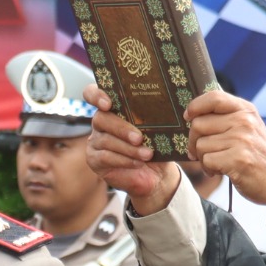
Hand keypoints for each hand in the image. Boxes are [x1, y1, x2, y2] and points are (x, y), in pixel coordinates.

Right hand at [83, 85, 183, 211]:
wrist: (157, 172)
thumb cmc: (157, 144)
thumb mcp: (161, 128)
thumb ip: (161, 116)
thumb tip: (173, 110)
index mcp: (114, 107)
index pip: (92, 93)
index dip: (96, 95)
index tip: (108, 104)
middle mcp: (101, 122)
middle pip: (101, 118)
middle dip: (121, 128)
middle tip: (139, 138)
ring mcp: (95, 141)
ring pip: (106, 140)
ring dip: (128, 148)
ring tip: (147, 154)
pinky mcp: (94, 159)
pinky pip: (105, 157)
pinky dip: (124, 160)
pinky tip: (138, 163)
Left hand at [184, 89, 265, 211]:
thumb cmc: (257, 155)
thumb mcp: (248, 128)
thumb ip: (227, 116)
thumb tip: (194, 112)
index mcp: (245, 110)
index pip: (213, 97)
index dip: (195, 106)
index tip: (188, 116)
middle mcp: (244, 121)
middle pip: (198, 124)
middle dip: (194, 141)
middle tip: (202, 152)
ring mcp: (242, 139)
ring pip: (200, 145)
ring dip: (202, 158)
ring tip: (217, 163)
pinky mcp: (238, 159)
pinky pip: (206, 160)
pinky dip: (209, 169)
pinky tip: (220, 171)